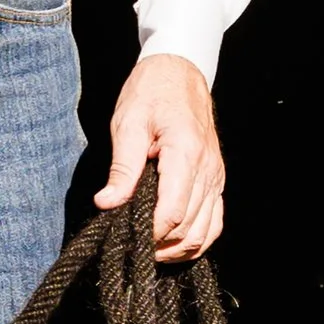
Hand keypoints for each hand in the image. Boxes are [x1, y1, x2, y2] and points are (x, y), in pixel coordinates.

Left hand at [96, 54, 225, 259]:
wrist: (179, 72)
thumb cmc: (151, 94)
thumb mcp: (128, 124)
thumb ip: (121, 168)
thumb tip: (106, 203)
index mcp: (185, 154)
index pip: (171, 211)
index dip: (148, 232)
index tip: (125, 238)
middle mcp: (208, 169)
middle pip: (188, 226)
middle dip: (159, 244)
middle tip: (129, 246)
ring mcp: (216, 177)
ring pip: (205, 231)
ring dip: (178, 248)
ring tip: (149, 250)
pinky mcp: (216, 180)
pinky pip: (214, 221)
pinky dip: (196, 239)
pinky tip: (173, 244)